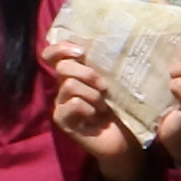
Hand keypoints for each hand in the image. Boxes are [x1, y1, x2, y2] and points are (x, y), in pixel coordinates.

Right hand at [41, 28, 140, 180]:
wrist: (127, 141)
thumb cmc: (125, 110)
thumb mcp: (119, 83)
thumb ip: (108, 65)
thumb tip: (112, 39)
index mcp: (75, 75)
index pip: (53, 54)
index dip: (61, 48)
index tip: (81, 50)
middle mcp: (64, 87)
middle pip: (62, 67)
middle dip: (87, 73)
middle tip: (105, 86)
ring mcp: (61, 104)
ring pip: (69, 85)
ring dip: (92, 94)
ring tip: (104, 106)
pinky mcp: (63, 120)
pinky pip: (73, 104)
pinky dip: (88, 107)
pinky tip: (97, 116)